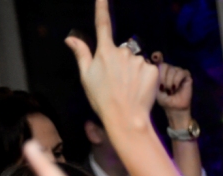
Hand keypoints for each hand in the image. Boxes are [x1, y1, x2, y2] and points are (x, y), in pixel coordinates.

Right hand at [65, 0, 158, 129]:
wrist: (126, 118)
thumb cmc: (103, 100)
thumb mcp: (86, 77)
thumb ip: (81, 54)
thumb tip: (70, 38)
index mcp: (104, 52)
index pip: (102, 24)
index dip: (102, 7)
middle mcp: (122, 52)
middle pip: (122, 52)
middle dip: (121, 63)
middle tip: (117, 83)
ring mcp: (138, 60)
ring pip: (135, 61)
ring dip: (133, 72)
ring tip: (129, 89)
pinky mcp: (152, 69)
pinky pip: (148, 69)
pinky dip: (145, 78)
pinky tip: (139, 90)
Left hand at [155, 61, 193, 121]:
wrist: (174, 108)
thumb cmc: (164, 99)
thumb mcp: (155, 88)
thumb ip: (154, 77)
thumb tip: (153, 64)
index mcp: (162, 71)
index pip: (159, 62)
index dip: (158, 67)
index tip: (158, 78)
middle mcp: (170, 70)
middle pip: (165, 65)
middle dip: (163, 77)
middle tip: (164, 88)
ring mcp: (178, 72)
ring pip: (173, 69)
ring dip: (170, 81)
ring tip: (170, 91)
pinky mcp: (187, 76)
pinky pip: (181, 72)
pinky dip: (177, 80)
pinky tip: (175, 88)